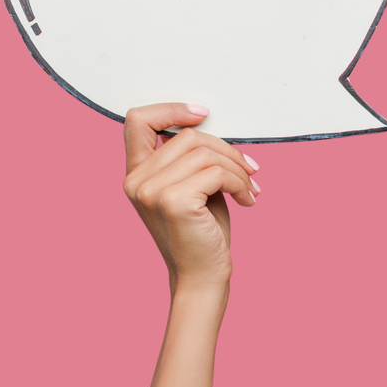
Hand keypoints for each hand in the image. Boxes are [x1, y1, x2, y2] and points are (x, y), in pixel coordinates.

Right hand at [122, 103, 259, 290]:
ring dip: (238, 169)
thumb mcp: (194, 187)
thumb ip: (192, 159)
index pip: (137, 121)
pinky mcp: (173, 201)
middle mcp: (136, 180)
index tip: (204, 114)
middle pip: (187, 137)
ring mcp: (151, 191)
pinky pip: (217, 173)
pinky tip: (247, 201)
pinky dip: (240, 184)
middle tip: (250, 170)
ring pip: (205, 153)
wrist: (203, 276)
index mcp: (136, 174)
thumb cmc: (202, 234)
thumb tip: (212, 128)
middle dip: (227, 150)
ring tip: (250, 189)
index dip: (171, 110)